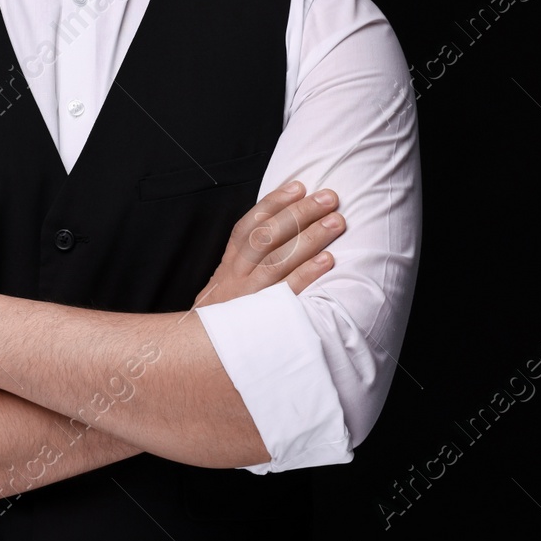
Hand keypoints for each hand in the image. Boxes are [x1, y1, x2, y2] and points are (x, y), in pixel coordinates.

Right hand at [191, 182, 343, 308]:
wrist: (205, 354)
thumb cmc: (226, 315)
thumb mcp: (227, 283)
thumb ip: (247, 259)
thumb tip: (281, 228)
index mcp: (229, 263)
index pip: (249, 225)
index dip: (273, 203)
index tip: (298, 186)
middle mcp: (237, 275)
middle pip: (267, 236)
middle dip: (299, 213)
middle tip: (329, 198)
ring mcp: (250, 295)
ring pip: (278, 258)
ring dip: (310, 237)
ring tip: (336, 222)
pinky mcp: (264, 317)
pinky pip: (287, 292)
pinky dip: (307, 274)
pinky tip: (328, 260)